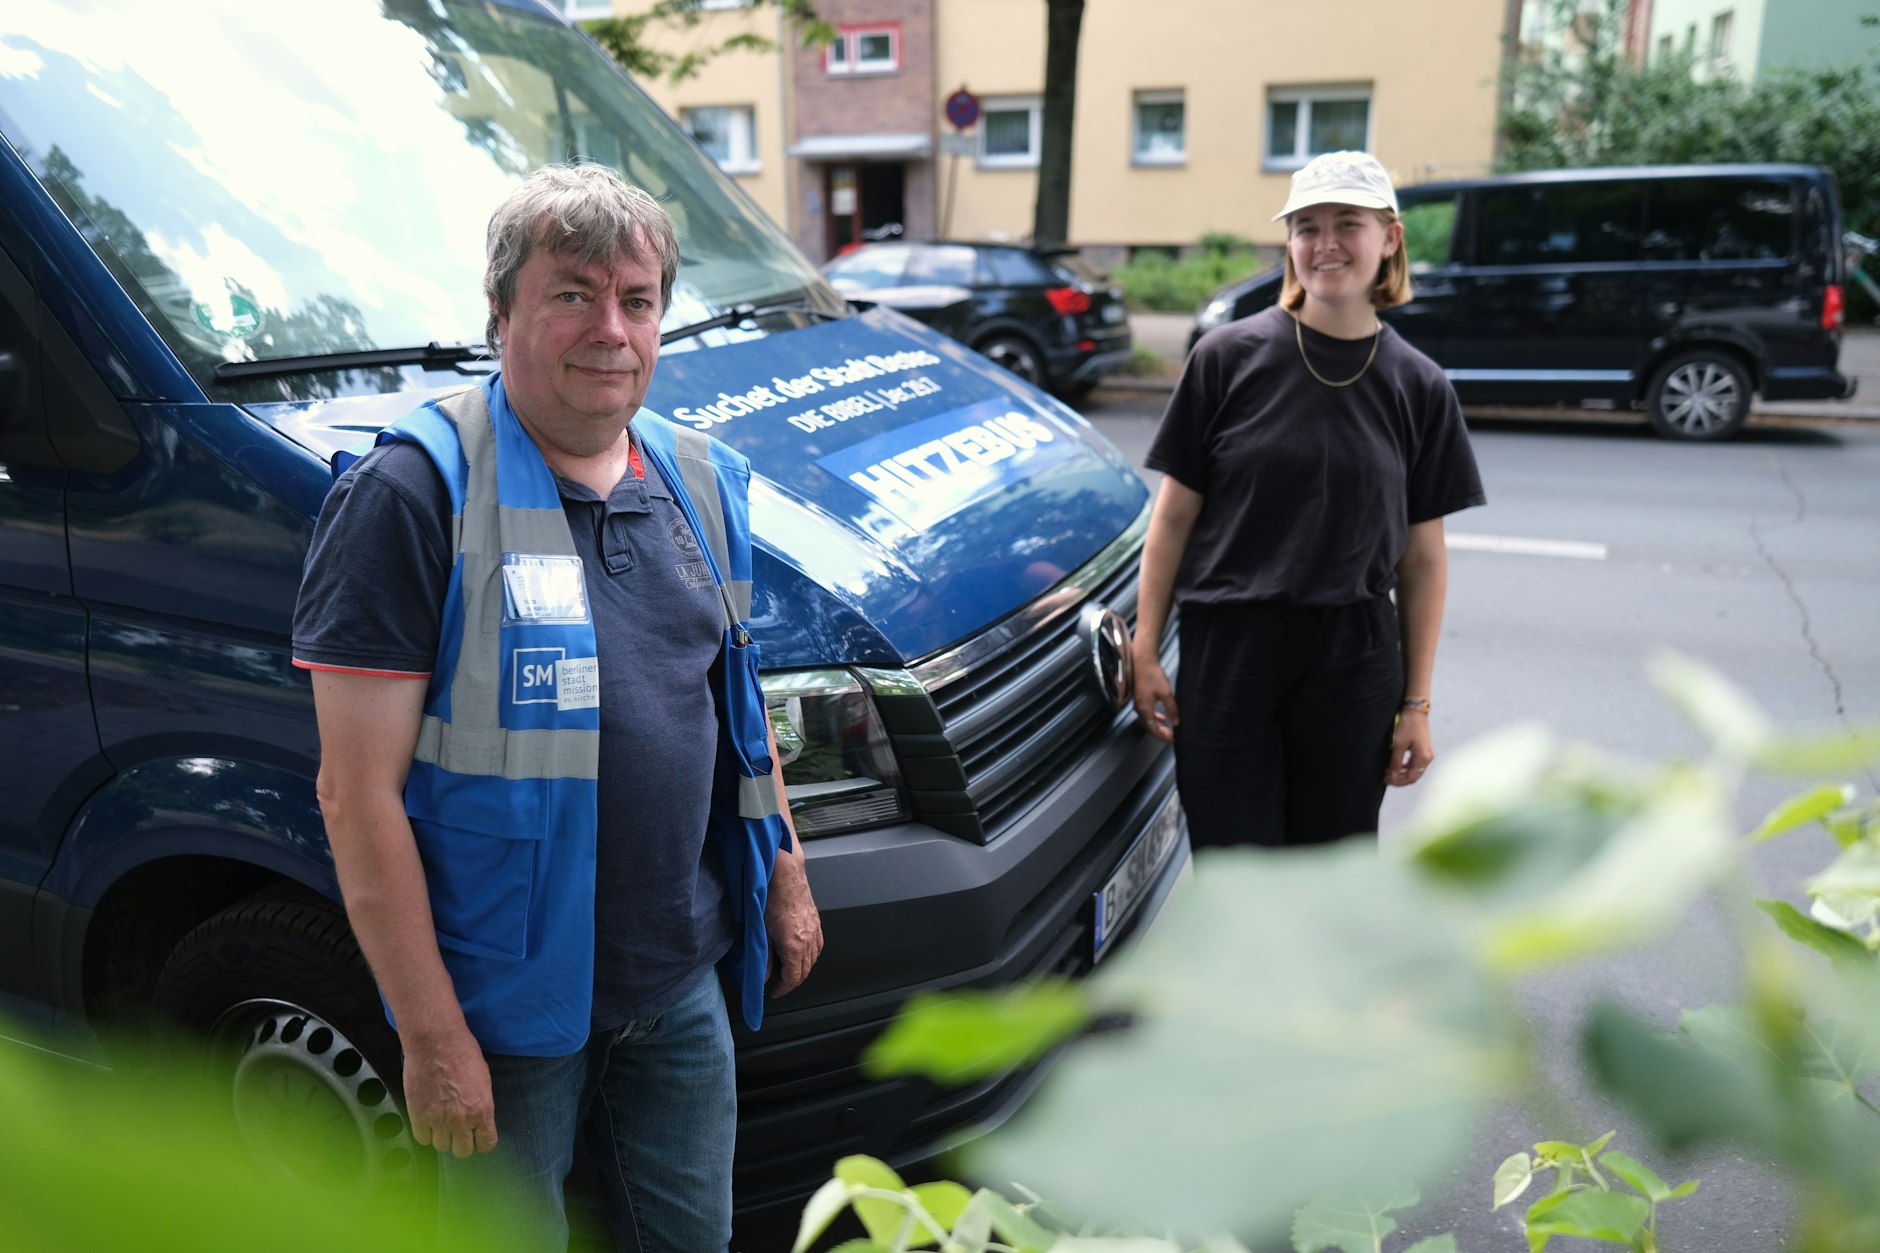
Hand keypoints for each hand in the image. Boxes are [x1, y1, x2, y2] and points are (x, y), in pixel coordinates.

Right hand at [401, 1026, 496, 1157]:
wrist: (436, 1042)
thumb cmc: (463, 1052)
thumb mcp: (483, 1080)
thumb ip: (481, 1104)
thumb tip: (479, 1119)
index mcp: (482, 1110)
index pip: (487, 1143)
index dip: (483, 1143)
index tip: (479, 1139)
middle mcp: (461, 1120)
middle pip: (463, 1151)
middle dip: (462, 1142)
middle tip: (459, 1132)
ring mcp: (438, 1120)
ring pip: (441, 1147)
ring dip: (443, 1137)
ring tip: (442, 1122)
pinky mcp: (418, 1116)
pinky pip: (422, 1139)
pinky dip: (426, 1133)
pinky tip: (428, 1121)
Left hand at [765, 851, 823, 997]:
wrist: (785, 874)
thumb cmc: (771, 897)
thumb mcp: (762, 932)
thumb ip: (765, 958)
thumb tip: (764, 975)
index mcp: (794, 946)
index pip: (793, 978)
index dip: (783, 989)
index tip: (775, 992)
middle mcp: (808, 941)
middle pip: (805, 971)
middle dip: (792, 982)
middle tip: (779, 984)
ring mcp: (815, 931)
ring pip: (813, 960)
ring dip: (802, 969)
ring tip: (789, 971)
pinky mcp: (817, 922)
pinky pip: (818, 946)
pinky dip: (811, 955)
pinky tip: (803, 953)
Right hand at [1131, 652, 1178, 743]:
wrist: (1141, 661)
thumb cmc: (1152, 675)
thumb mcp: (1166, 693)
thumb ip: (1172, 709)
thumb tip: (1176, 722)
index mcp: (1144, 709)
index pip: (1154, 729)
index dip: (1163, 736)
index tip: (1173, 739)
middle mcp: (1139, 709)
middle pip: (1150, 727)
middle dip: (1161, 733)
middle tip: (1172, 737)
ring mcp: (1138, 703)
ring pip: (1148, 720)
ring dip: (1158, 726)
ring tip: (1168, 730)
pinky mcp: (1139, 698)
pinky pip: (1147, 713)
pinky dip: (1154, 718)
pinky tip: (1161, 717)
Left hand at [1384, 708, 1433, 787]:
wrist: (1415, 710)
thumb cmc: (1407, 725)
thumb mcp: (1398, 744)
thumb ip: (1395, 762)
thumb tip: (1392, 776)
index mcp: (1424, 757)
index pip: (1412, 777)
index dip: (1398, 781)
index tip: (1386, 780)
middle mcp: (1428, 758)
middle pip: (1414, 775)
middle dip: (1399, 779)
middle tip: (1385, 778)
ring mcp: (1427, 754)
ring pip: (1414, 770)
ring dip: (1401, 773)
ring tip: (1388, 773)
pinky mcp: (1423, 750)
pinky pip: (1414, 763)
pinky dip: (1405, 767)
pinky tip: (1395, 766)